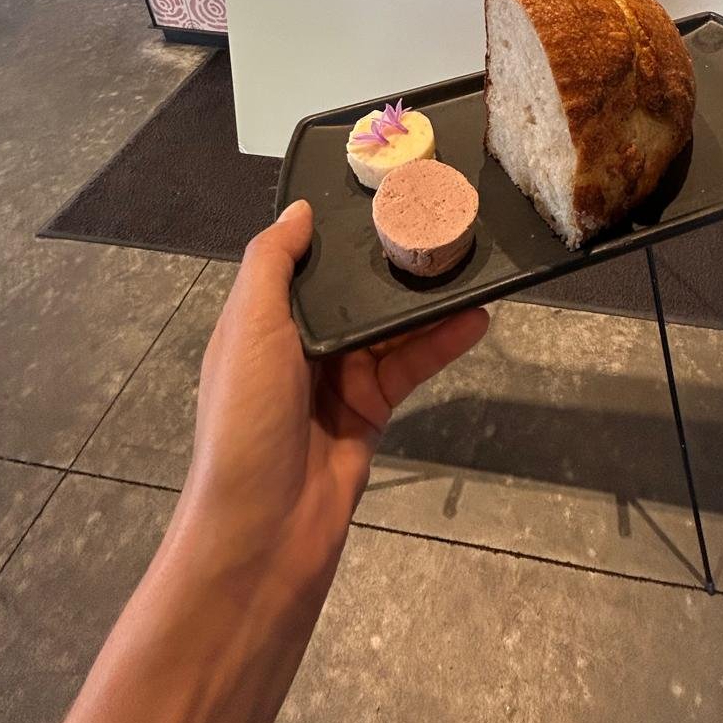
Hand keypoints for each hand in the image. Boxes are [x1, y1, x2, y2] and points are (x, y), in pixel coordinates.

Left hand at [176, 199, 488, 593]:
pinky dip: (442, 342)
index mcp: (261, 322)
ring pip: (389, 326)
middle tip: (444, 218)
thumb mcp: (248, 331)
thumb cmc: (246, 423)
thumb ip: (272, 265)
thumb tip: (302, 211)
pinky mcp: (372, 411)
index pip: (304, 262)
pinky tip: (476, 318)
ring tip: (471, 260)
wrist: (264, 534)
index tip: (383, 189)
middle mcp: (298, 346)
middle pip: (353, 292)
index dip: (339, 230)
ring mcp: (337, 380)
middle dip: (393, 260)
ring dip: (427, 299)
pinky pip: (411, 366)